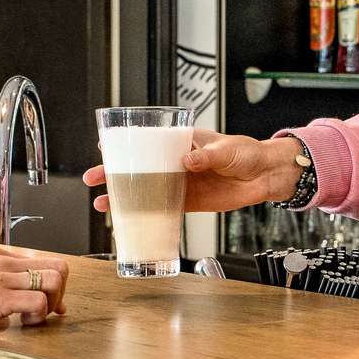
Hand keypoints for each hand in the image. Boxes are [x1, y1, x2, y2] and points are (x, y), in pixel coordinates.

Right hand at [0, 242, 70, 340]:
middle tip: (47, 312)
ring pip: (54, 281)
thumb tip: (19, 302)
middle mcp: (0, 260)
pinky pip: (39, 302)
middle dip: (61, 293)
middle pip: (58, 267)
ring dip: (53, 304)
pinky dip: (39, 316)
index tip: (53, 303)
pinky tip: (22, 324)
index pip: (42, 259)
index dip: (55, 283)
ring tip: (33, 318)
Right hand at [83, 129, 301, 214]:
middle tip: (92, 178)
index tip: (104, 146)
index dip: (125, 143)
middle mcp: (177, 161)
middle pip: (139, 166)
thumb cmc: (249, 154)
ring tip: (103, 203)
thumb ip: (207, 156)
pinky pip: (163, 207)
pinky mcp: (189, 202)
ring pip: (145, 188)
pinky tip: (129, 218)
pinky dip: (146, 213)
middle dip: (113, 172)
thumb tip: (187, 162)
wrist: (266, 176)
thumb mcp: (228, 149)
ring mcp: (180, 182)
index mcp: (183, 142)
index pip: (148, 140)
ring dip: (124, 195)